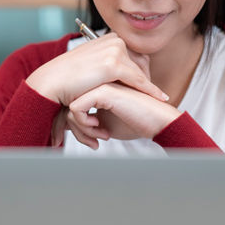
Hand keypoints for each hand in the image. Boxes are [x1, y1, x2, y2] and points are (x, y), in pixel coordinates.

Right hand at [26, 32, 167, 107]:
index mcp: (108, 37)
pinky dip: (150, 90)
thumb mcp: (91, 64)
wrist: (52, 83)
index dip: (141, 71)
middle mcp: (113, 39)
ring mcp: (114, 50)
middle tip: (153, 94)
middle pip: (142, 61)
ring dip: (147, 86)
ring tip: (156, 98)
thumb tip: (119, 70)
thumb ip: (106, 62)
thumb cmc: (68, 78)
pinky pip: (139, 80)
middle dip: (146, 78)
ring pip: (140, 72)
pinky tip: (159, 97)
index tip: (146, 86)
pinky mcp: (114, 64)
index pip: (135, 54)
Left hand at [66, 83, 181, 149]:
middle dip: (75, 130)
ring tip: (97, 139)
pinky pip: (75, 109)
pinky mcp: (102, 90)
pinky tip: (100, 130)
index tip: (89, 140)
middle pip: (69, 106)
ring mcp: (99, 83)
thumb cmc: (136, 121)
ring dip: (81, 130)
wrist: (158, 120)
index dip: (75, 126)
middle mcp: (97, 82)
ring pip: (70, 107)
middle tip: (91, 143)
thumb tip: (67, 125)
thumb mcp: (106, 122)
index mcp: (98, 86)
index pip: (74, 104)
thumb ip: (89, 118)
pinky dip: (83, 125)